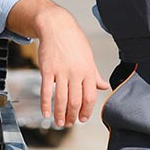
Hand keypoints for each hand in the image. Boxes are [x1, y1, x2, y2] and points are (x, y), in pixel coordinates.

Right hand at [35, 6, 109, 127]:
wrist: (56, 26)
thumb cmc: (74, 41)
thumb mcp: (88, 56)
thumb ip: (95, 74)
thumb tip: (105, 87)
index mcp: (88, 70)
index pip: (90, 97)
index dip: (86, 111)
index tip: (82, 119)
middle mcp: (75, 72)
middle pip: (75, 101)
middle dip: (72, 116)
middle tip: (69, 123)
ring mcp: (61, 71)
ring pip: (61, 99)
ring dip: (60, 114)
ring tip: (59, 122)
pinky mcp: (47, 69)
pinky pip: (45, 91)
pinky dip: (45, 105)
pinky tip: (46, 113)